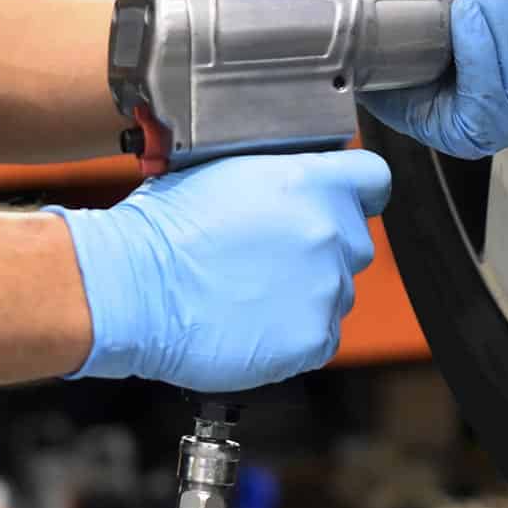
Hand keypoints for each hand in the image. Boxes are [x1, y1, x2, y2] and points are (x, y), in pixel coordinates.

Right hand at [46, 150, 391, 391]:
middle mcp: (328, 232)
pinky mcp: (313, 338)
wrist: (133, 288)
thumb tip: (294, 178)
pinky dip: (295, 333)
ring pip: (338, 290)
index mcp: (309, 181)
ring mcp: (325, 288)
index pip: (373, 178)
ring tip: (252, 291)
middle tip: (271, 256)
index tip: (342, 202)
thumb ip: (278, 172)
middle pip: (354, 240)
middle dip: (322, 247)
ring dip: (307, 291)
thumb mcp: (223, 169)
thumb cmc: (162, 228)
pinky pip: (322, 335)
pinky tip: (253, 322)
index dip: (356, 190)